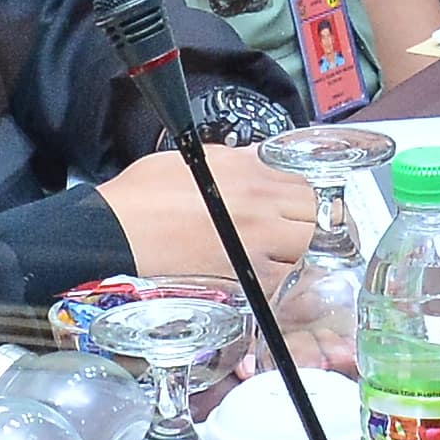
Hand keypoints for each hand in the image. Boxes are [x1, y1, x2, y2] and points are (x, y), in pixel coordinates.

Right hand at [100, 143, 319, 286]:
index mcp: (253, 172)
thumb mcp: (200, 157)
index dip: (318, 195)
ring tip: (294, 254)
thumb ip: (241, 159)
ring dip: (308, 252)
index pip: (311, 183)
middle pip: (320, 215)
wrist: (117, 229)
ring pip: (310, 249)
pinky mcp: (243, 277)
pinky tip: (275, 277)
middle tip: (312, 230)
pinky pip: (284, 282)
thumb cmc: (146, 194)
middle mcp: (261, 206)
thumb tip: (261, 159)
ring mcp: (256, 243)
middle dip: (321, 222)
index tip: (315, 203)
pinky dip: (287, 281)